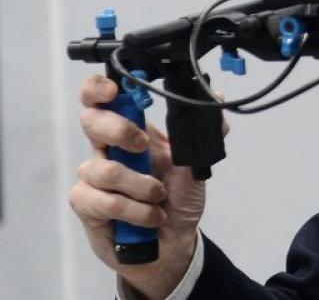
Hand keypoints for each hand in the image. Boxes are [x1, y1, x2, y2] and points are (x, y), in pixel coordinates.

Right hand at [68, 75, 206, 299]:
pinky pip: (103, 201)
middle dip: (119, 130)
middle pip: (91, 122)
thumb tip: (218, 97)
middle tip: (144, 147)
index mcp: (132, 131)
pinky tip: (150, 216)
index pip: (102, 99)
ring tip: (159, 197)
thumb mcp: (197, 164)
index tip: (114, 90)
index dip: (99, 89)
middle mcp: (108, 149)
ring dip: (140, 186)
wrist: (174, 242)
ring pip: (103, 168)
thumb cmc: (178, 199)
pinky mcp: (87, 205)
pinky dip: (134, 210)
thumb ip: (206, 132)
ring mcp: (94, 177)